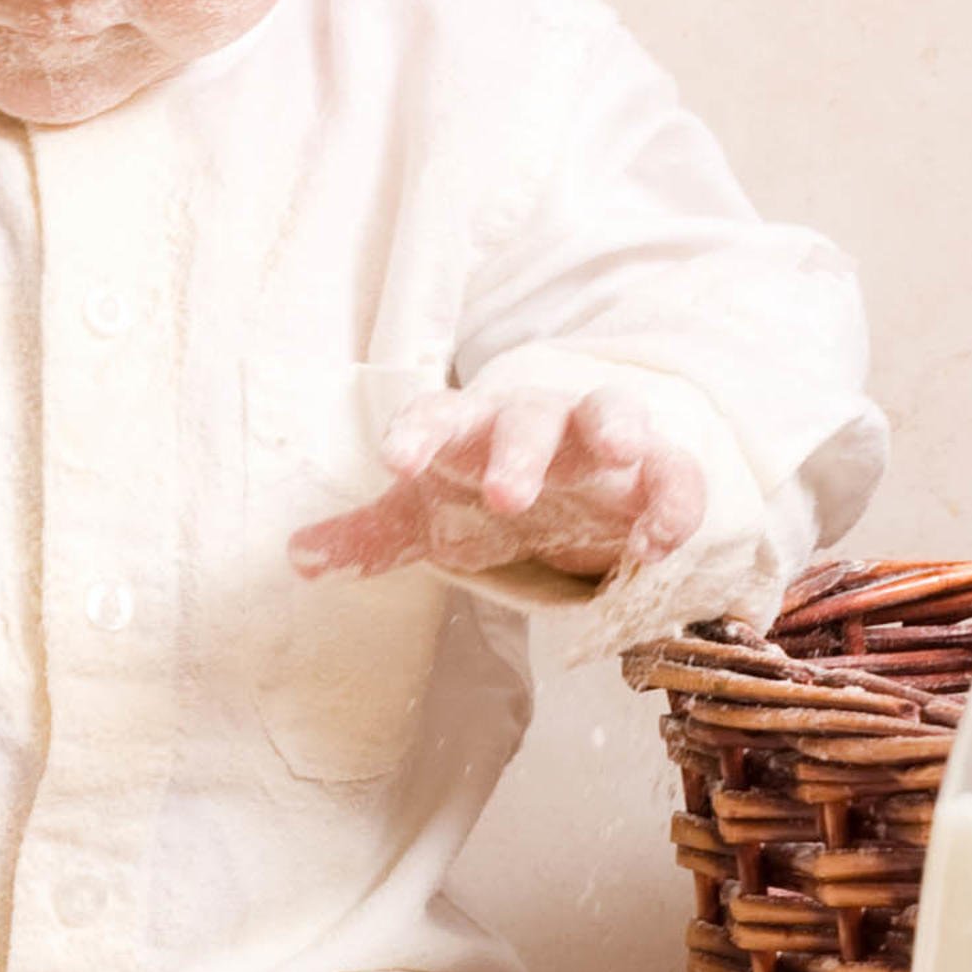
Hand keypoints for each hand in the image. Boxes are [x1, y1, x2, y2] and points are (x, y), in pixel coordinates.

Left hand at [288, 382, 708, 585]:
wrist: (558, 478)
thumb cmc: (477, 490)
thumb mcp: (425, 518)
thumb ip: (368, 538)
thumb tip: (298, 559)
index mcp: (469, 428)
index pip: (438, 417)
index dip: (417, 434)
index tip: (396, 462)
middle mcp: (534, 422)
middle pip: (527, 417)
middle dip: (519, 450)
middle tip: (507, 496)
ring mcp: (597, 441)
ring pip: (611, 411)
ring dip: (616, 426)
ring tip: (619, 453)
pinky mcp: (651, 471)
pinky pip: (673, 473)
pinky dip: (672, 501)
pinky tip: (657, 545)